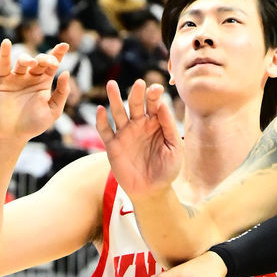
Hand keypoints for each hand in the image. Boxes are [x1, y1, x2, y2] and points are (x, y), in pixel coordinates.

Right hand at [0, 39, 69, 143]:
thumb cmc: (33, 125)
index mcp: (44, 83)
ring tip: (32, 63)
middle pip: (38, 61)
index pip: (52, 65)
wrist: (11, 135)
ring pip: (22, 62)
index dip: (58, 54)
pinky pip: (3, 66)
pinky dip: (4, 54)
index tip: (65, 45)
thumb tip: (66, 72)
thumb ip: (61, 93)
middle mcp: (30, 78)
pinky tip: (6, 43)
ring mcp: (16, 79)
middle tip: (49, 62)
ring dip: (27, 59)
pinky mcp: (2, 82)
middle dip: (45, 59)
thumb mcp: (53, 111)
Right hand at [96, 79, 182, 199]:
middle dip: (136, 93)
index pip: (154, 104)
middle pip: (135, 104)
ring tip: (112, 85)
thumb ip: (170, 127)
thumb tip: (163, 105)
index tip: (156, 89)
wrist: (152, 191)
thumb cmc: (167, 170)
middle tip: (139, 84)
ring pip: (118, 112)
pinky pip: (105, 131)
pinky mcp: (113, 146)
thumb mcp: (175, 149)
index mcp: (156, 123)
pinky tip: (100, 109)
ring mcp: (125, 134)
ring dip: (114, 99)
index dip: (154, 95)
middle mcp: (139, 125)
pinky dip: (101, 120)